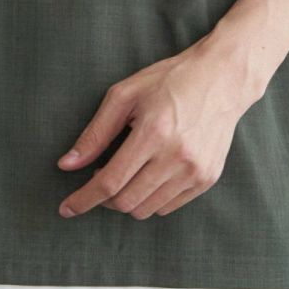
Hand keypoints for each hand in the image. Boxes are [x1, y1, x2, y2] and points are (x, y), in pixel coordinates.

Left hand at [55, 38, 251, 220]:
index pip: (110, 181)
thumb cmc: (169, 80)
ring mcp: (195, 171)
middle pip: (126, 201)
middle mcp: (176, 156)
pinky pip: (168, 207)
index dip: (84, 199)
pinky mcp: (208, 179)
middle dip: (103, 199)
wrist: (222, 78)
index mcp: (153, 132)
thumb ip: (95, 133)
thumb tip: (66, 165)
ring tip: (127, 172)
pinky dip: (151, 199)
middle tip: (98, 178)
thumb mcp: (125, 95)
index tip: (66, 208)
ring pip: (146, 209)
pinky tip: (149, 174)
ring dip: (127, 199)